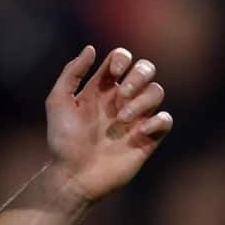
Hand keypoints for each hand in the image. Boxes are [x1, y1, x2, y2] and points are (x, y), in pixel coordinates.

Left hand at [45, 46, 172, 201]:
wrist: (73, 175)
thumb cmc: (62, 140)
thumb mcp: (58, 102)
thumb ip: (72, 73)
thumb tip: (91, 49)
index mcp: (100, 89)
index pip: (120, 60)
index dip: (122, 58)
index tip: (114, 72)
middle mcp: (120, 100)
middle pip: (146, 70)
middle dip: (139, 74)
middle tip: (124, 93)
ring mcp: (135, 119)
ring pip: (157, 91)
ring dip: (144, 100)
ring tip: (123, 119)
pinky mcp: (147, 139)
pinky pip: (166, 120)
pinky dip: (157, 121)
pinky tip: (138, 133)